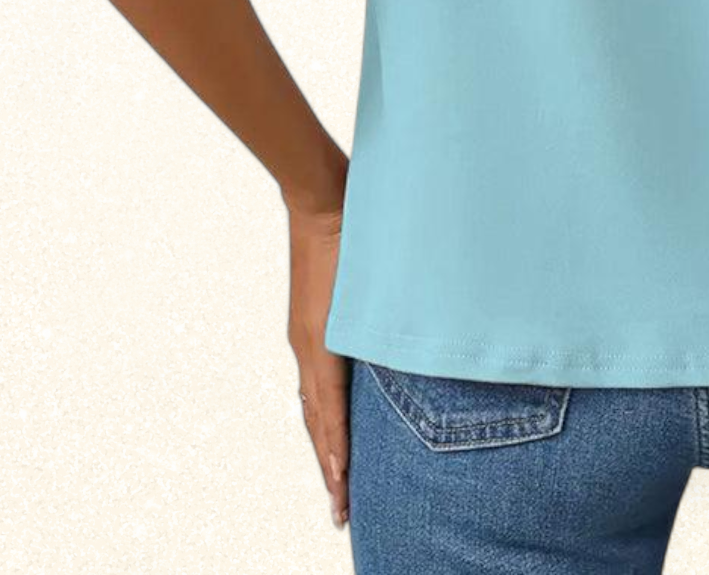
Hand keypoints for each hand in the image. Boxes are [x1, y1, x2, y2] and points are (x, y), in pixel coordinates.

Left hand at [287, 184, 349, 529]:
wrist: (321, 200)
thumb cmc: (344, 225)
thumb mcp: (358, 277)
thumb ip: (372, 301)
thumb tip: (398, 312)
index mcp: (318, 339)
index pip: (324, 404)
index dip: (332, 445)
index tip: (341, 482)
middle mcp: (309, 349)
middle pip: (319, 422)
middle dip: (332, 467)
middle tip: (342, 509)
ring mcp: (311, 345)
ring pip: (319, 418)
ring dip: (331, 461)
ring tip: (341, 497)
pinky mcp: (318, 337)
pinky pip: (328, 400)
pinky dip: (333, 434)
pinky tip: (338, 462)